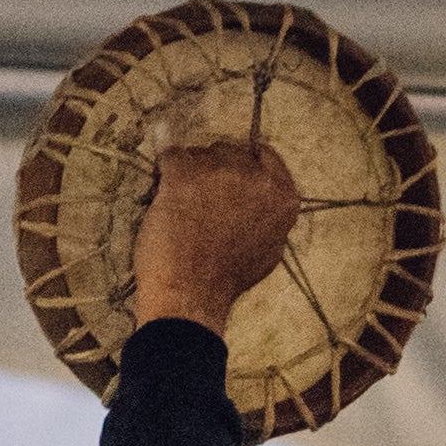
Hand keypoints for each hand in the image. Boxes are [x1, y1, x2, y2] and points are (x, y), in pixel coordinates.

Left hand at [133, 138, 305, 335]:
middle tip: (200, 197)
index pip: (265, 156)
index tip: (228, 173)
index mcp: (282, 197)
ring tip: (180, 204)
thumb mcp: (269, 249)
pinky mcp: (185, 175)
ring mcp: (220, 173)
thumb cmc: (227, 279)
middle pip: (229, 151)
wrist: (191, 294)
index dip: (244, 162)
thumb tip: (258, 194)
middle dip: (213, 168)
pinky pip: (170, 156)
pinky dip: (164, 172)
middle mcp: (257, 178)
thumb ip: (267, 215)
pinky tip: (163, 193)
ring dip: (188, 172)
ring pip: (198, 154)